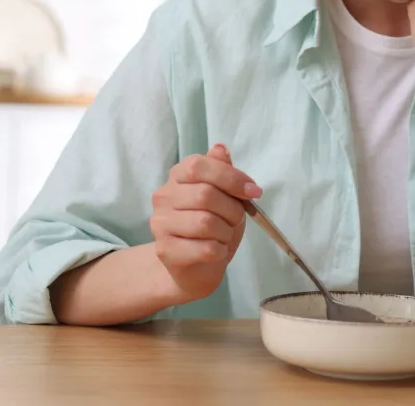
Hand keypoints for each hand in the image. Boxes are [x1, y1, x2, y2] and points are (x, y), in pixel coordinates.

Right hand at [150, 143, 260, 302]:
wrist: (195, 266)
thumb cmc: (212, 226)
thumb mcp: (224, 195)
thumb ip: (222, 171)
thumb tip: (220, 149)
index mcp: (177, 176)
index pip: (199, 166)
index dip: (231, 178)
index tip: (253, 192)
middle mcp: (163, 197)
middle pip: (205, 195)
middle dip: (232, 209)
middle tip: (237, 219)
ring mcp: (160, 224)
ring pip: (205, 223)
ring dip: (226, 232)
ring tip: (224, 236)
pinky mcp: (165, 251)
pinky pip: (204, 248)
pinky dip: (220, 250)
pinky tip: (217, 250)